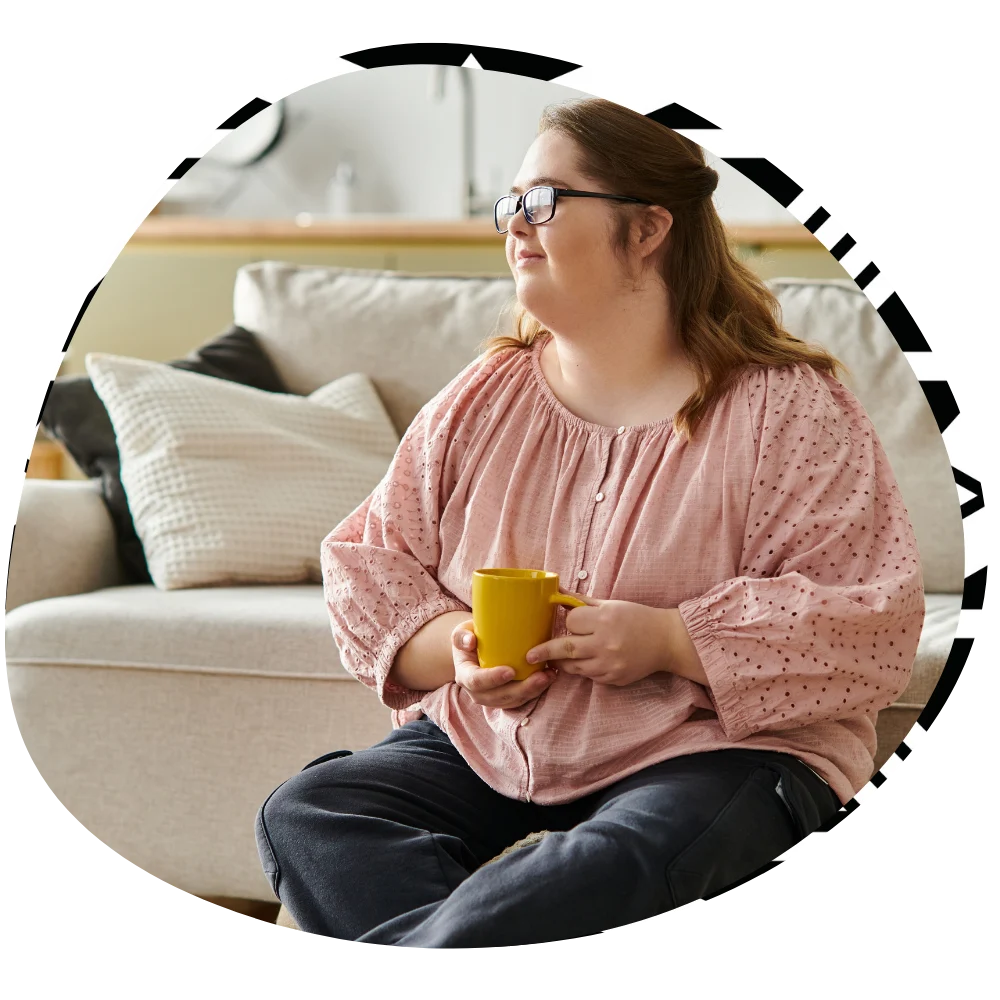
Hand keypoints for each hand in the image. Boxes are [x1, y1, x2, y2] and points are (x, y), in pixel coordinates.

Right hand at [451, 620, 556, 708]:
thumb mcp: (461, 633)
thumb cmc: (469, 638)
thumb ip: (462, 636)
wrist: (473, 651)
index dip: (493, 679)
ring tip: (549, 676)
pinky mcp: (506, 699)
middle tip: (541, 676)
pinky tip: (549, 677)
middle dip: (522, 689)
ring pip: (513, 701)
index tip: (510, 671)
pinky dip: (536, 691)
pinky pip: (521, 700)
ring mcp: (492, 698)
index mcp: (465, 675)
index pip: (476, 681)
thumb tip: (470, 641)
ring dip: (533, 691)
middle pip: (499, 696)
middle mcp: (477, 692)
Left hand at [525, 592, 676, 686]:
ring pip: (574, 666)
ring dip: (564, 661)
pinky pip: (589, 676)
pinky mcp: (613, 679)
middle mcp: (605, 643)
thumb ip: (581, 601)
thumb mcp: (610, 604)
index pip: (571, 622)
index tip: (571, 621)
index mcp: (604, 619)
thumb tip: (556, 591)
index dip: (569, 622)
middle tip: (529, 655)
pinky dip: (584, 669)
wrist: (666, 640)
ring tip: (558, 658)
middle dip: (545, 651)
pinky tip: (587, 661)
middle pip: (564, 647)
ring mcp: (609, 664)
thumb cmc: (636, 617)